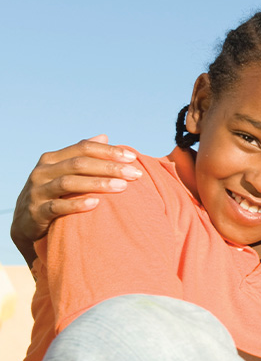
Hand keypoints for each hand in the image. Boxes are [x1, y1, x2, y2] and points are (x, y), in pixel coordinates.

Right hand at [12, 135, 141, 263]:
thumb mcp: (64, 172)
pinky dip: (77, 204)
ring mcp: (37, 191)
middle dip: (109, 167)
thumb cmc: (53, 194)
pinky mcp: (36, 212)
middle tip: (134, 174)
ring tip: (123, 187)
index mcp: (52, 159)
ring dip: (98, 184)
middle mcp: (43, 171)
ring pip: (69, 183)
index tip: (132, 158)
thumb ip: (82, 156)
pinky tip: (96, 204)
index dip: (108, 151)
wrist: (25, 223)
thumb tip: (104, 137)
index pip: (83, 148)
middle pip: (79, 164)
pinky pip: (58, 206)